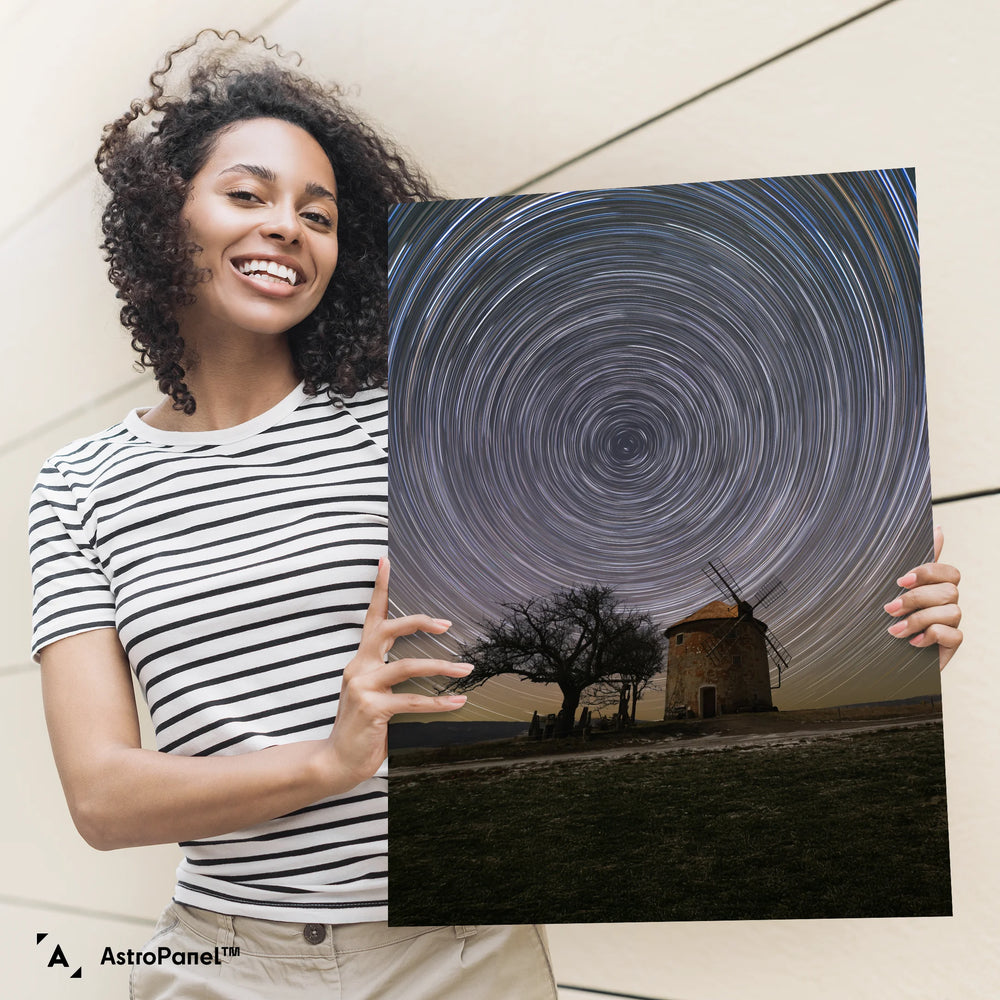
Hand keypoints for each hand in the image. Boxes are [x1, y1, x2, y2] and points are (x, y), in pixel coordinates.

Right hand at [325, 556, 470, 787]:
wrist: (335, 762)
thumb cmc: (360, 727)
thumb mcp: (371, 693)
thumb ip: (388, 675)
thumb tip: (422, 662)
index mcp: (360, 660)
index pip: (372, 617)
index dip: (379, 588)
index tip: (386, 560)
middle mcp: (359, 667)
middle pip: (388, 630)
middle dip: (419, 622)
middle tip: (448, 624)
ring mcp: (363, 687)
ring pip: (408, 666)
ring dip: (441, 667)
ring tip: (466, 669)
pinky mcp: (372, 709)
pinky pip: (412, 701)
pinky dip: (439, 701)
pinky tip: (458, 701)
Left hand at [884, 526, 961, 669]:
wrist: (873, 661)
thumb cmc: (879, 620)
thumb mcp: (887, 588)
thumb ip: (907, 560)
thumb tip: (937, 527)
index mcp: (932, 587)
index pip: (948, 571)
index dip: (929, 572)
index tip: (900, 580)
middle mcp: (945, 603)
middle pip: (950, 590)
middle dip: (916, 599)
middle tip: (890, 609)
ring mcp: (950, 624)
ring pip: (952, 611)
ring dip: (919, 620)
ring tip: (895, 631)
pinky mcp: (951, 645)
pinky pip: (954, 634)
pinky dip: (931, 636)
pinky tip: (913, 643)